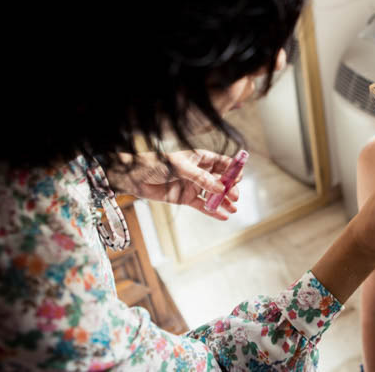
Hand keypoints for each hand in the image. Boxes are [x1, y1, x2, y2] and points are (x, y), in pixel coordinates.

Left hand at [106, 150, 240, 219]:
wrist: (135, 178)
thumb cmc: (156, 164)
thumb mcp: (180, 168)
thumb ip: (200, 178)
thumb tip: (219, 188)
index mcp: (199, 158)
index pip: (221, 162)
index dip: (232, 169)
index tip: (240, 177)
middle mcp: (199, 172)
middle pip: (220, 180)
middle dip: (230, 188)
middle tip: (234, 196)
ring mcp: (193, 185)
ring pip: (213, 194)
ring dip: (224, 201)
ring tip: (233, 208)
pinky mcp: (186, 198)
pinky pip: (203, 205)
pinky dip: (213, 211)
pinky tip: (223, 216)